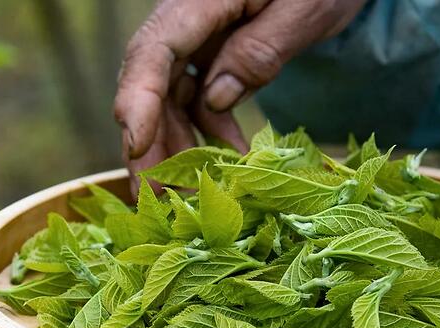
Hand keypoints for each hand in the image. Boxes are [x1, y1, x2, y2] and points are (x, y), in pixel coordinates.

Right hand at [114, 0, 365, 192]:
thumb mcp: (304, 10)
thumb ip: (259, 51)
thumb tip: (216, 99)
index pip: (155, 49)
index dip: (139, 100)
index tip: (136, 146)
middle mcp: (190, 20)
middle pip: (152, 82)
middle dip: (148, 142)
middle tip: (151, 197)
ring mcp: (199, 40)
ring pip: (171, 98)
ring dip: (177, 146)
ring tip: (189, 193)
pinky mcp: (213, 56)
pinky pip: (199, 99)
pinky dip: (210, 134)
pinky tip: (229, 161)